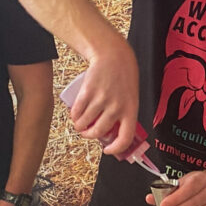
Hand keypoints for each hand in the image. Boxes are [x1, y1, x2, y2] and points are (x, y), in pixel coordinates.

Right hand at [69, 39, 139, 154]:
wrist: (113, 56)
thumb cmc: (123, 77)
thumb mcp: (131, 97)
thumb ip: (124, 114)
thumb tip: (112, 134)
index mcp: (131, 110)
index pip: (125, 138)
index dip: (116, 148)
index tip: (108, 150)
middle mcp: (117, 107)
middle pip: (99, 132)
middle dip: (90, 136)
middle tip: (87, 133)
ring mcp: (102, 99)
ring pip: (85, 123)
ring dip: (79, 127)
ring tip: (80, 124)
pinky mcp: (88, 92)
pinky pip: (77, 111)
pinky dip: (74, 116)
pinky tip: (75, 116)